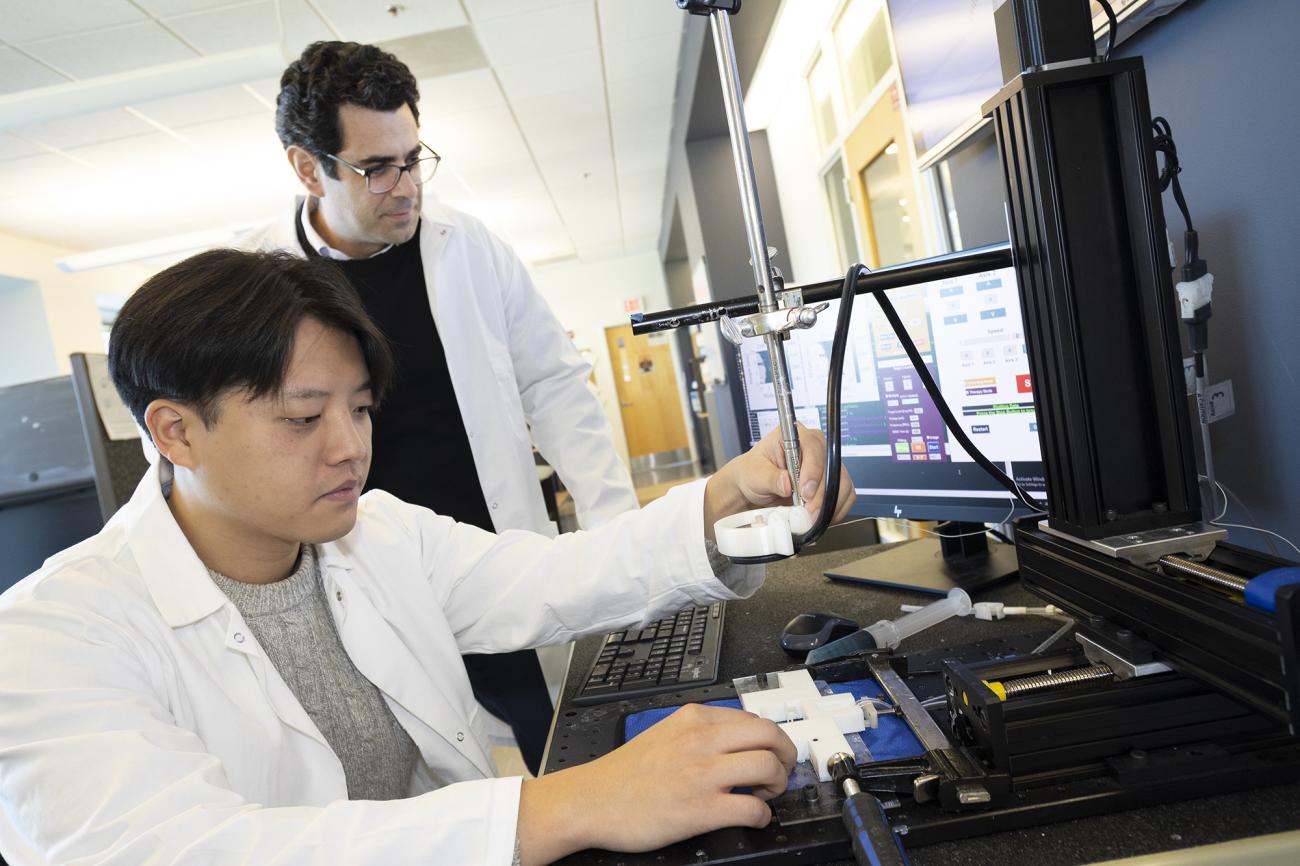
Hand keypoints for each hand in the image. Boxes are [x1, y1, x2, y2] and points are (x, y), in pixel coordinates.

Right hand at [515, 704, 794, 863]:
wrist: (590, 801)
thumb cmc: (623, 774)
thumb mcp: (664, 734)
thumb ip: (699, 733)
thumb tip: (735, 742)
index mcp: (693, 719)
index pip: (754, 718)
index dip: (771, 739)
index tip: (773, 752)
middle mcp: (701, 741)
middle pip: (771, 736)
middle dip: (786, 756)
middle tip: (782, 772)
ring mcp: (702, 774)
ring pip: (768, 767)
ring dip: (778, 784)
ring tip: (767, 794)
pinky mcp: (701, 809)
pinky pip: (753, 809)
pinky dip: (763, 815)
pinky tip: (753, 818)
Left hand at [702, 423, 855, 538]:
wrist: (754, 489)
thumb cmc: (753, 473)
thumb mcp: (754, 473)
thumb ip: (770, 478)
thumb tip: (787, 483)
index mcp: (795, 435)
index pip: (813, 445)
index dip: (813, 468)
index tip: (805, 490)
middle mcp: (815, 448)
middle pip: (831, 466)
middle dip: (821, 493)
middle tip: (808, 511)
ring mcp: (825, 466)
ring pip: (842, 482)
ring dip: (829, 504)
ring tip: (810, 517)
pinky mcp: (831, 483)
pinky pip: (844, 495)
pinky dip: (835, 509)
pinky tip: (820, 516)